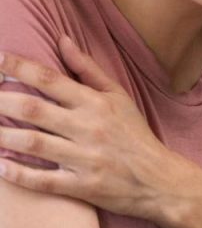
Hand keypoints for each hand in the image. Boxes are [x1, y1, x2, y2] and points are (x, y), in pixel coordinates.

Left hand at [0, 36, 194, 221]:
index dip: (19, 68)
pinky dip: (17, 174)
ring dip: (1, 137)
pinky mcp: (81, 187)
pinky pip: (42, 180)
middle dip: (1, 101)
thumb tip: (62, 40)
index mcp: (96, 103)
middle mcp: (88, 128)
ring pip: (32, 144)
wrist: (159, 179)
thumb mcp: (118, 96)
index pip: (51, 79)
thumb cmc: (135, 134)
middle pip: (34, 110)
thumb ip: (87, 69)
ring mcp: (84, 158)